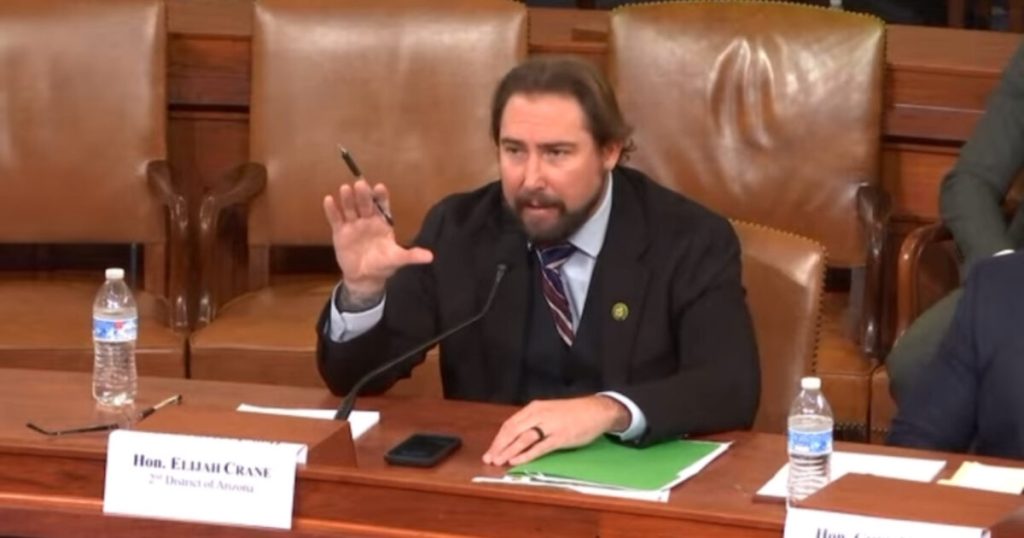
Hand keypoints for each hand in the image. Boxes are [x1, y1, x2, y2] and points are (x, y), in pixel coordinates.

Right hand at [323, 179, 432, 297]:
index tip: (380, 187)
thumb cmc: (383, 264)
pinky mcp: (340, 232)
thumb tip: (431, 257)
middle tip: (361, 184)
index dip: (381, 197)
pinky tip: (329, 199)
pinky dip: (332, 210)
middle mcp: (368, 220)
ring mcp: (353, 225)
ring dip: (348, 199)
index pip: (382, 207)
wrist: (364, 277)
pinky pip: (336, 219)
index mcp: (383, 223)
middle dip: (364, 195)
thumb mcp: (398, 259)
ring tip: (345, 188)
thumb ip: (412, 256)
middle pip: (365, 204)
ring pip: (350, 208)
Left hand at [482, 395, 629, 465]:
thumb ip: (532, 421)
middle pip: (512, 431)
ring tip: (498, 462)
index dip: (497, 439)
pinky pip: (539, 447)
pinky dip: (525, 454)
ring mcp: (549, 425)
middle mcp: (539, 414)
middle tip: (488, 459)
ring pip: (523, 438)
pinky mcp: (560, 436)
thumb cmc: (572, 413)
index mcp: (534, 408)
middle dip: (498, 446)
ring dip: (508, 451)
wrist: (596, 410)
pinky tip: (515, 461)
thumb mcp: (548, 411)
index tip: (489, 451)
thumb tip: (515, 438)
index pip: (509, 424)